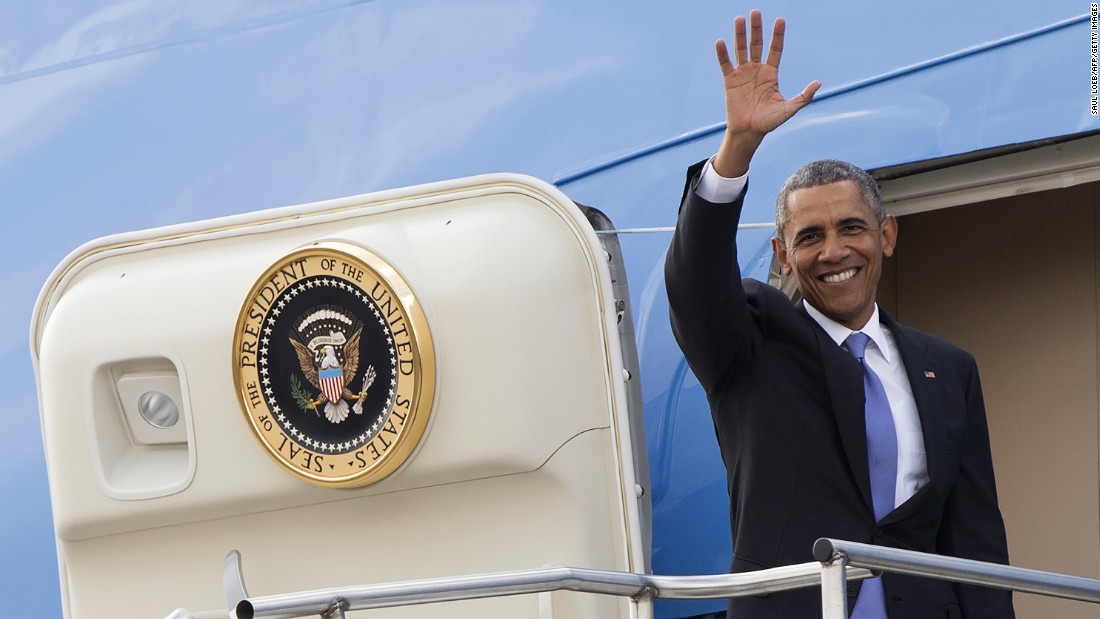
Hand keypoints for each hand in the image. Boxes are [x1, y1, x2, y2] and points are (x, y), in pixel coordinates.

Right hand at [712, 10, 819, 177]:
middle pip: (757, 44)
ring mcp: (742, 74)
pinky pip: (726, 64)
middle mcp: (756, 70)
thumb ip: (803, 97)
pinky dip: (722, 54)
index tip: (780, 20)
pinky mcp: (729, 81)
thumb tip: (818, 83)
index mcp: (771, 73)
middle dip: (757, 29)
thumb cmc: (769, 122)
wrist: (749, 132)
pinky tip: (721, 42)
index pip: (775, 49)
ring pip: (741, 50)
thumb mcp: (789, 109)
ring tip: (739, 19)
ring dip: (740, 35)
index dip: (778, 35)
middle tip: (755, 12)